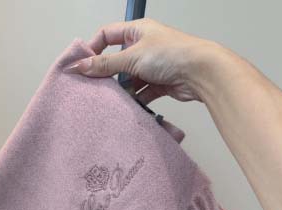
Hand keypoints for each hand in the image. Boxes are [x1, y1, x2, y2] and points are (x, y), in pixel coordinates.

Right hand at [64, 19, 219, 102]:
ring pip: (128, 79)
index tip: (82, 65)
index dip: (93, 48)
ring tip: (111, 100)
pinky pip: (141, 93)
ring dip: (121, 90)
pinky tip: (128, 107)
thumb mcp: (132, 57)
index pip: (107, 35)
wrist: (201, 73)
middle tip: (94, 87)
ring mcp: (152, 66)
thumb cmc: (171, 55)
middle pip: (117, 60)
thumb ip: (105, 64)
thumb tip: (80, 66)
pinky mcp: (159, 83)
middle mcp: (144, 47)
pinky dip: (135, 100)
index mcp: (137, 31)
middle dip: (107, 74)